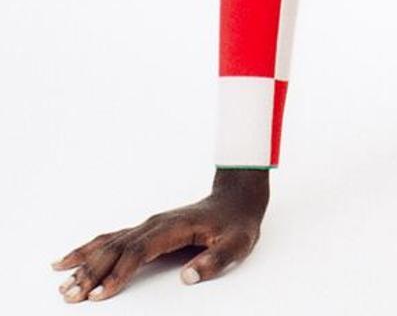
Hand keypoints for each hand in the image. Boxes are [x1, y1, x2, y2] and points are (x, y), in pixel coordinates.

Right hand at [51, 170, 268, 301]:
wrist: (237, 198)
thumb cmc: (237, 224)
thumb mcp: (237, 244)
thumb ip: (216, 261)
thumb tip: (188, 278)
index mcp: (175, 227)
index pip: (140, 250)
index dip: (119, 272)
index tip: (100, 294)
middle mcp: (155, 224)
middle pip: (117, 248)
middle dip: (92, 272)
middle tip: (70, 297)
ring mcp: (148, 226)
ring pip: (109, 244)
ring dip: (85, 264)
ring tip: (61, 285)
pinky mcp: (145, 231)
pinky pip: (110, 240)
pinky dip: (87, 250)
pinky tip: (66, 261)